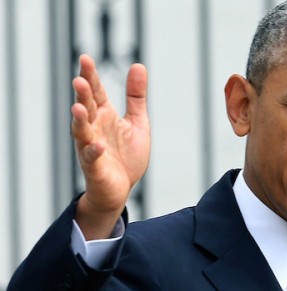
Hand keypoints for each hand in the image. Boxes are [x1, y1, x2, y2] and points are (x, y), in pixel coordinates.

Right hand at [72, 54, 149, 239]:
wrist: (121, 189)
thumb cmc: (126, 155)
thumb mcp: (137, 122)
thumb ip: (136, 96)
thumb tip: (138, 65)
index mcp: (105, 116)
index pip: (96, 92)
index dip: (90, 77)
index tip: (85, 58)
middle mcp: (95, 128)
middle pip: (87, 108)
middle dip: (83, 95)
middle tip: (79, 80)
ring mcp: (92, 147)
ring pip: (82, 131)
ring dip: (80, 120)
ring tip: (78, 108)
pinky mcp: (95, 167)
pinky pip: (92, 158)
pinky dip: (94, 151)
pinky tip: (99, 145)